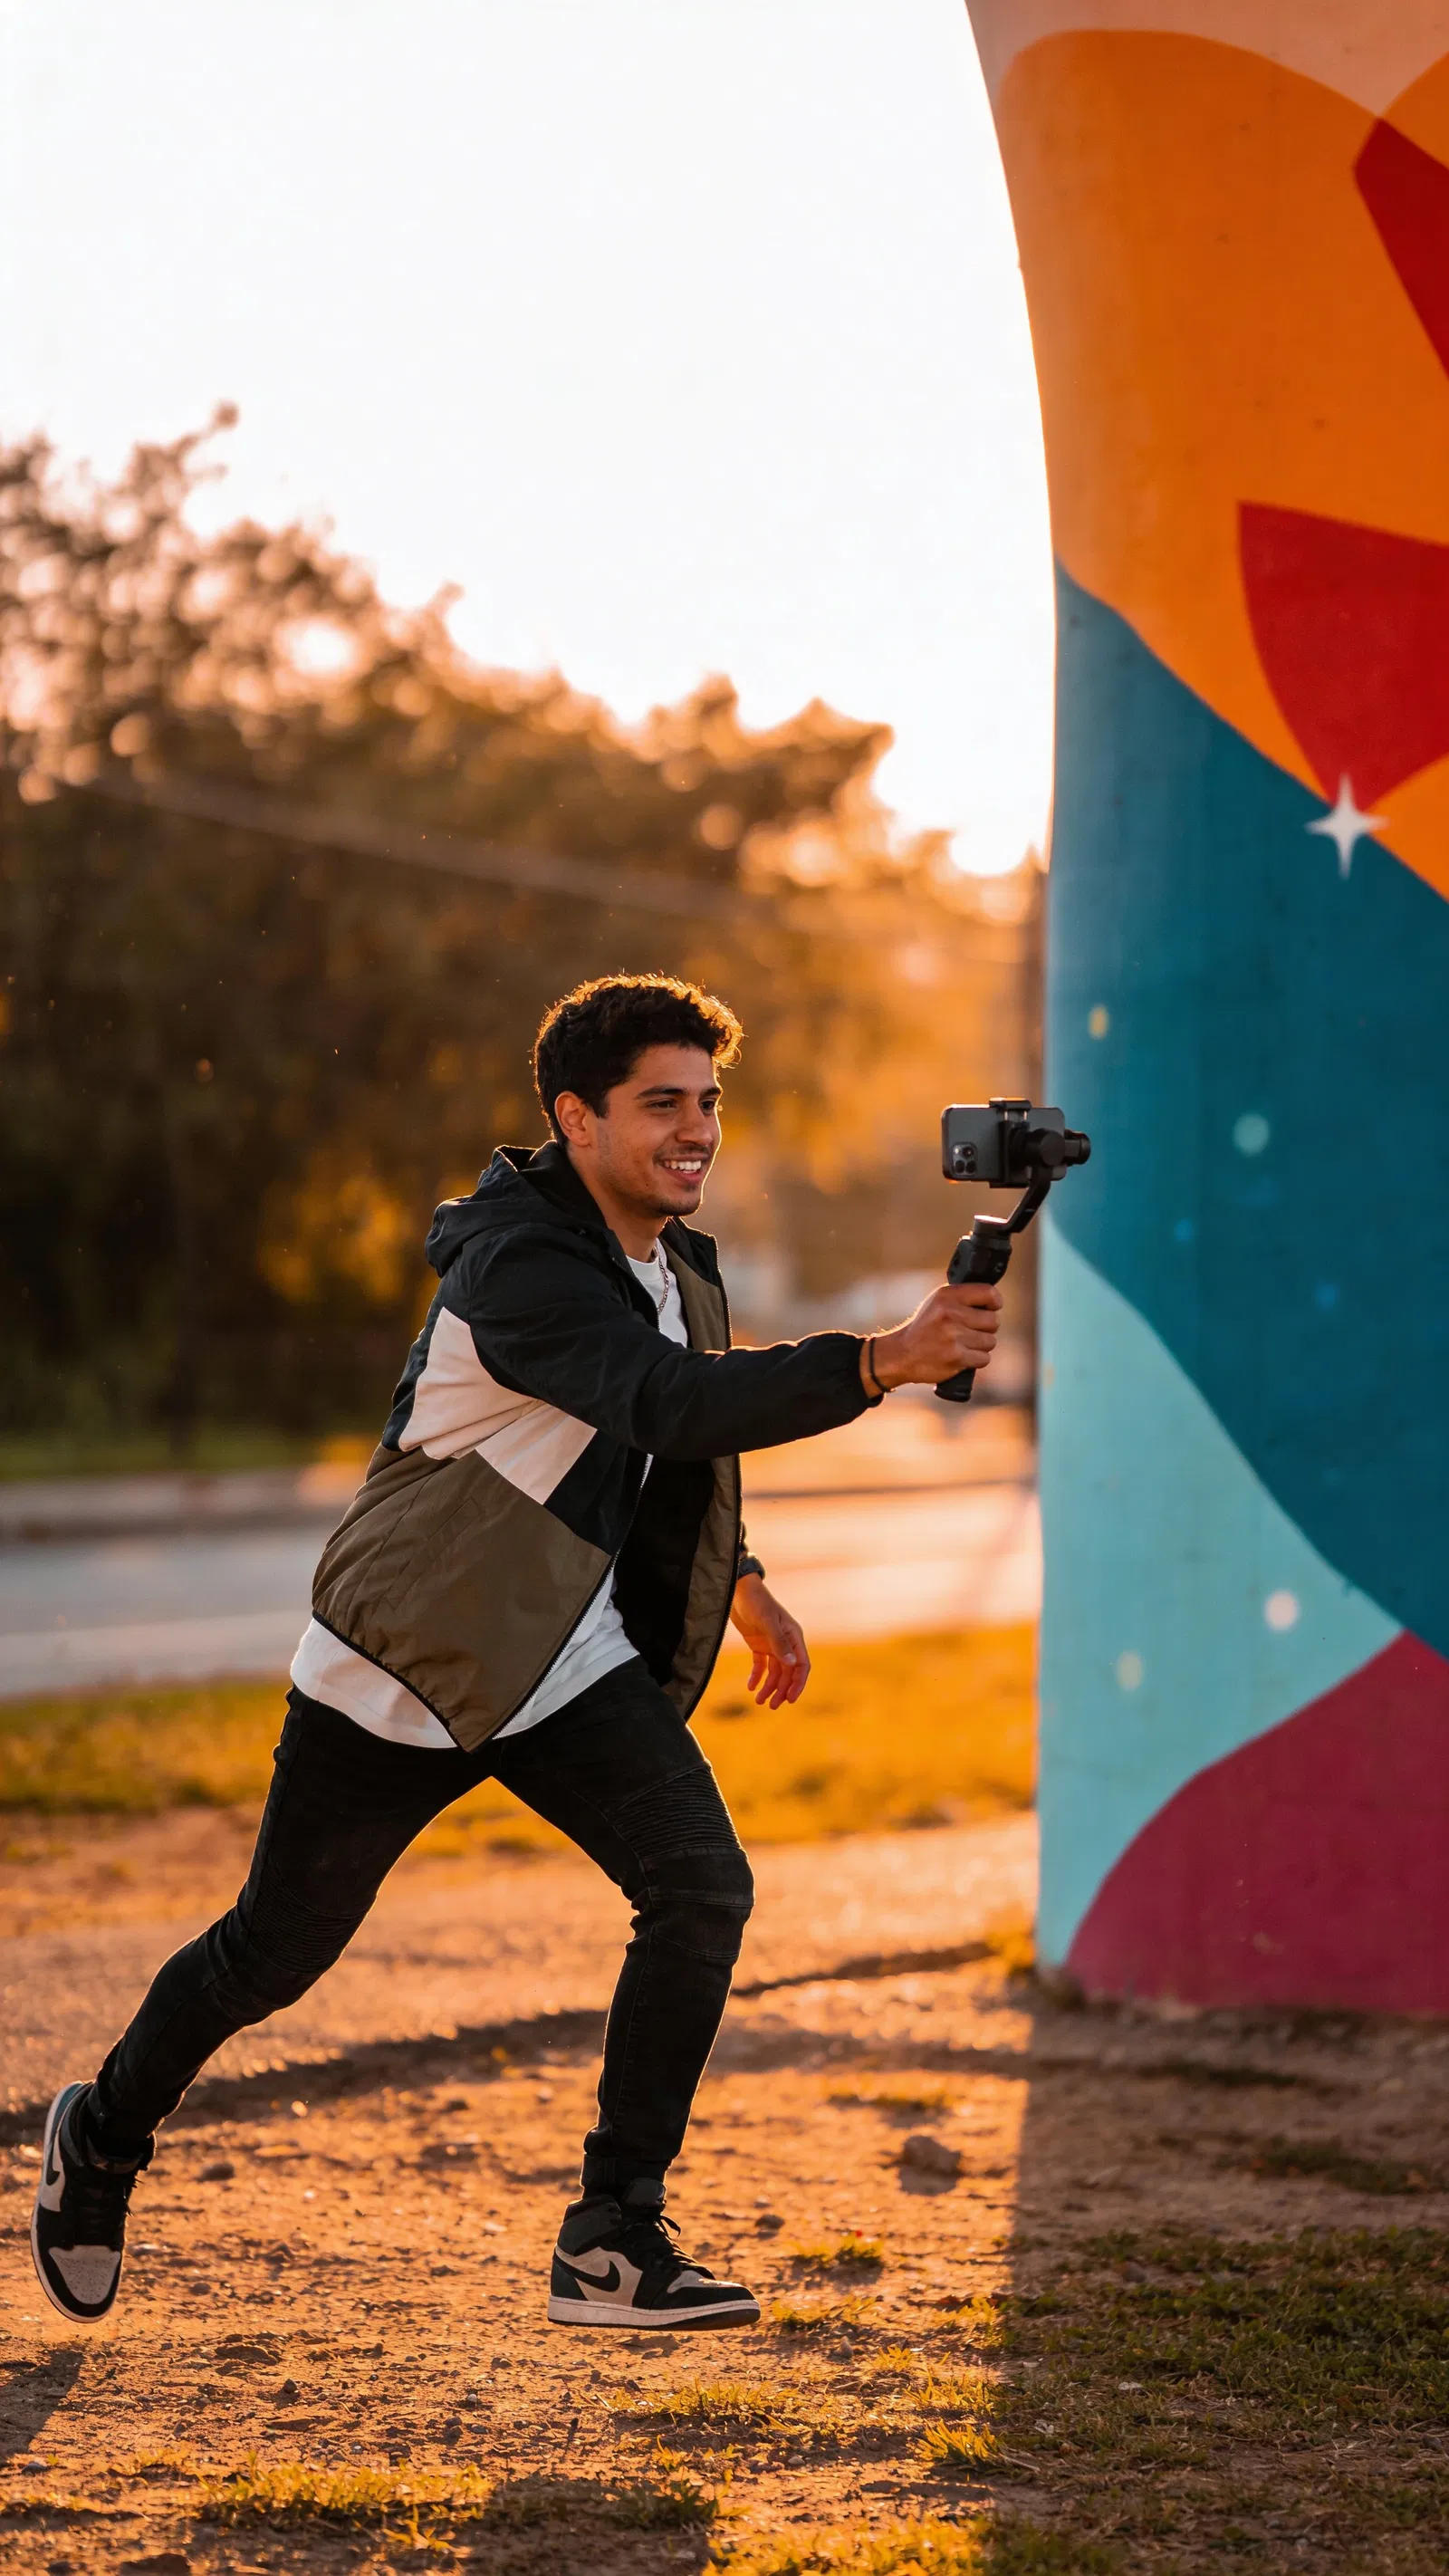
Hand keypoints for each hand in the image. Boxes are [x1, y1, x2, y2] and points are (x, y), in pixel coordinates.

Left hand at [729, 1573, 810, 1707]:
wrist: (739, 1590)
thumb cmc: (757, 1602)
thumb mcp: (767, 1622)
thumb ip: (779, 1643)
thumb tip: (791, 1665)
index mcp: (794, 1637)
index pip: (801, 1665)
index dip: (797, 1683)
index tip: (790, 1699)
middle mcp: (785, 1643)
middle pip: (788, 1672)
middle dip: (781, 1690)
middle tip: (772, 1706)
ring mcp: (772, 1644)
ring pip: (775, 1672)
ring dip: (769, 1687)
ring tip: (759, 1701)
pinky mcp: (758, 1644)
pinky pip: (761, 1665)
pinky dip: (757, 1677)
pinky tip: (750, 1687)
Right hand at [866, 1281, 1002, 1392]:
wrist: (901, 1354)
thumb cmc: (924, 1327)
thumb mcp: (937, 1302)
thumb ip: (962, 1298)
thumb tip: (994, 1300)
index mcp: (947, 1296)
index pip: (988, 1293)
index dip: (995, 1302)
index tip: (991, 1308)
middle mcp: (950, 1313)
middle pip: (993, 1321)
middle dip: (987, 1328)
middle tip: (971, 1331)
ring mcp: (953, 1336)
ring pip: (990, 1341)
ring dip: (981, 1345)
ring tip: (964, 1344)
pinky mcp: (956, 1357)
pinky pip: (984, 1358)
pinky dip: (976, 1359)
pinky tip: (961, 1356)